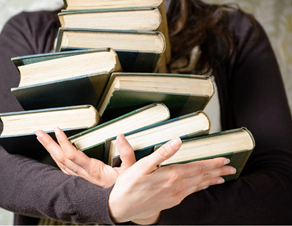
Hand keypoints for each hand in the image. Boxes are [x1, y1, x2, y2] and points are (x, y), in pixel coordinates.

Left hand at [35, 128, 135, 187]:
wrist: (121, 206)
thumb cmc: (125, 189)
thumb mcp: (131, 170)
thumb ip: (127, 153)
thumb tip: (120, 137)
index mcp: (93, 170)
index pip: (72, 154)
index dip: (63, 141)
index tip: (57, 130)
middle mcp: (83, 175)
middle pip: (61, 158)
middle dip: (49, 144)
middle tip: (38, 132)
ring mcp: (81, 179)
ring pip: (60, 164)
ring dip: (50, 150)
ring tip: (42, 139)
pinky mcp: (81, 181)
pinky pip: (64, 169)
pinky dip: (57, 159)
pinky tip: (54, 154)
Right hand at [108, 138, 235, 223]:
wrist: (121, 207)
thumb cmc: (129, 185)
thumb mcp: (142, 165)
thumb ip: (162, 153)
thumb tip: (177, 141)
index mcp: (171, 175)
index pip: (198, 168)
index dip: (212, 163)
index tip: (225, 159)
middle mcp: (177, 187)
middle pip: (202, 177)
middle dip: (218, 171)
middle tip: (231, 168)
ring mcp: (175, 196)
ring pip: (199, 186)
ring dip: (212, 180)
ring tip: (223, 177)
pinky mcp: (171, 201)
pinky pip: (191, 193)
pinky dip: (201, 188)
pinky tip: (203, 186)